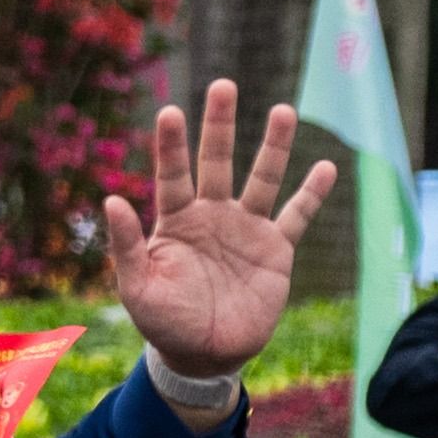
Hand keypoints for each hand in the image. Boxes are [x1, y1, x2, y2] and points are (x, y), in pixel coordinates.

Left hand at [109, 80, 334, 382]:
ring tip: (281, 110)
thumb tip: (111, 199)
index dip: (172, 145)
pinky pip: (297, 215)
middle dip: (219, 126)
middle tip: (223, 85)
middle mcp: (210, 215)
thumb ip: (125, 244)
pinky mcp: (276, 249)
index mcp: (173, 220)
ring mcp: (245, 229)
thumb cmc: (162, 319)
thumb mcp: (136, 285)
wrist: (204, 352)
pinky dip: (312, 193)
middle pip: (216, 162)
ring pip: (261, 179)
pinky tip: (325, 166)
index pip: (171, 174)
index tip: (171, 111)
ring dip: (272, 147)